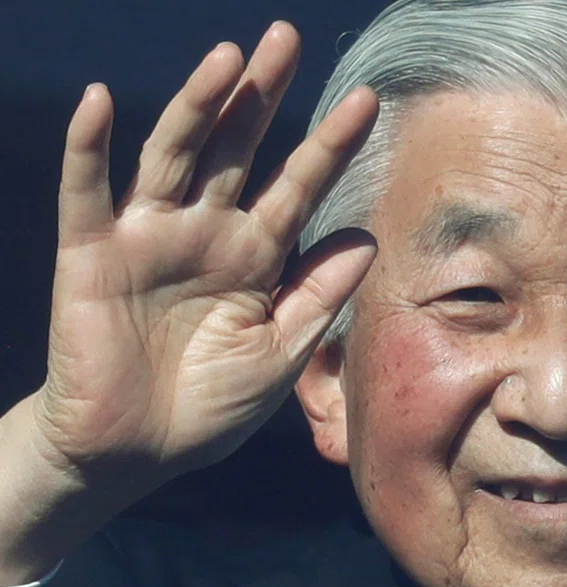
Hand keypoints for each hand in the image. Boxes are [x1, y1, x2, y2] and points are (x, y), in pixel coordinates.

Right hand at [29, 22, 377, 491]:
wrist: (135, 452)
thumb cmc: (211, 407)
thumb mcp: (281, 354)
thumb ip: (318, 296)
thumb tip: (367, 237)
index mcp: (256, 257)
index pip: (299, 187)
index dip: (329, 146)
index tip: (368, 101)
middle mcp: (206, 234)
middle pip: (237, 150)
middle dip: (260, 96)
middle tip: (283, 37)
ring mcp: (148, 238)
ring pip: (173, 156)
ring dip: (195, 105)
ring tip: (227, 59)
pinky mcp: (90, 255)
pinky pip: (85, 194)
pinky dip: (87, 149)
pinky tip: (96, 102)